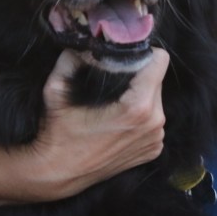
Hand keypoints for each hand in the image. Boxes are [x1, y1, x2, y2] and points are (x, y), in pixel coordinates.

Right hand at [22, 48, 169, 199]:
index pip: (160, 61)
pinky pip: (154, 119)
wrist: (57, 174)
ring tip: (115, 101)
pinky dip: (141, 115)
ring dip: (140, 94)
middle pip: (157, 79)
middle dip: (139, 74)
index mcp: (138, 107)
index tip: (123, 58)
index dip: (142, 53)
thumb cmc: (57, 132)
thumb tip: (85, 41)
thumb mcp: (56, 89)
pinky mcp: (154, 150)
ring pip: (156, 98)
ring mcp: (156, 139)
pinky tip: (119, 121)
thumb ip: (71, 59)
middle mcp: (154, 123)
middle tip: (114, 78)